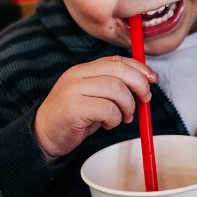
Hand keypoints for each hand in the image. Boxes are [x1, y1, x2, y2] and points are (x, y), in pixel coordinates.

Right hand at [34, 56, 155, 159]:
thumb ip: (114, 88)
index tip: (152, 80)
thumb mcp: (94, 98)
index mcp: (84, 70)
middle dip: (139, 85)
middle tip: (144, 101)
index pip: (116, 60)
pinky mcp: (73, 108)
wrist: (43, 136)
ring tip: (122, 118)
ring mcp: (73, 90)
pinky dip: (114, 119)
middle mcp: (77, 75)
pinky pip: (107, 109)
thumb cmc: (73, 118)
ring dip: (127, 106)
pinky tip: (106, 124)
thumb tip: (145, 84)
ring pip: (116, 89)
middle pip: (119, 70)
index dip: (139, 68)